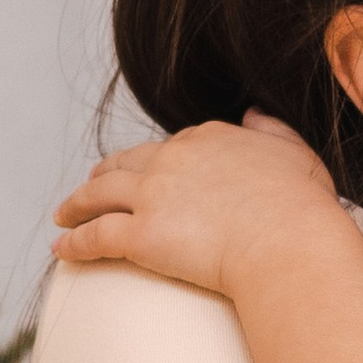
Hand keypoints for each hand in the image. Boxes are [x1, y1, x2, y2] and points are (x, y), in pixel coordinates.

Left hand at [51, 113, 340, 300]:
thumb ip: (272, 130)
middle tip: (89, 186)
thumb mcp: (296, 153)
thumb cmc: (302, 208)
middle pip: (124, 163)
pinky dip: (74, 242)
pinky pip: (96, 236)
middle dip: (102, 174)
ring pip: (99, 195)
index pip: (168, 146)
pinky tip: (60, 249)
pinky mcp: (141, 234)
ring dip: (76, 204)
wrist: (289, 242)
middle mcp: (173, 159)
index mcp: (208, 139)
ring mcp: (153, 195)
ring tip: (63, 215)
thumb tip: (255, 114)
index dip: (150, 160)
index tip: (141, 170)